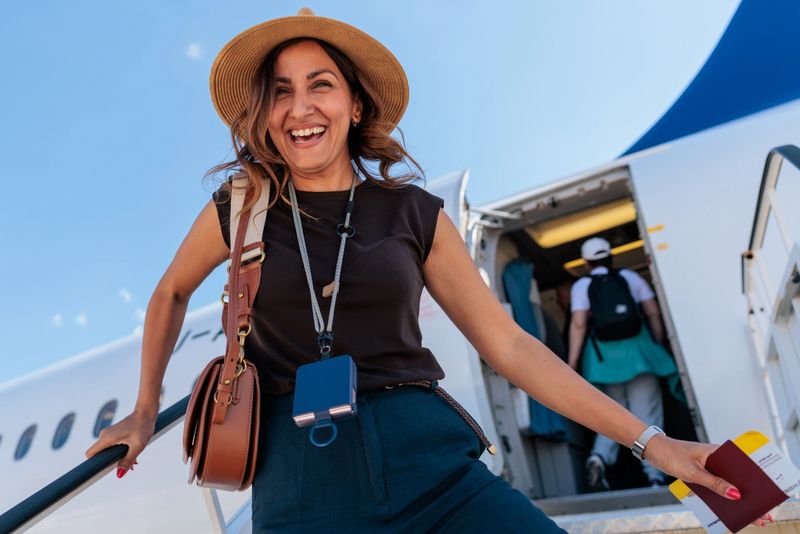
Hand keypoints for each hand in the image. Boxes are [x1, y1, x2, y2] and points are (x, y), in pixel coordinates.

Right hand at [84, 410, 155, 477]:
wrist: (146, 413)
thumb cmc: (143, 427)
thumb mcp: (137, 446)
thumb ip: (127, 461)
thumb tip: (119, 475)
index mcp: (106, 438)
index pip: (90, 454)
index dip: (93, 464)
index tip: (102, 470)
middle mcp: (105, 436)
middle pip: (100, 454)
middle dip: (112, 462)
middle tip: (128, 466)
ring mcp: (109, 434)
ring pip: (109, 451)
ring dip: (119, 458)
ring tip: (135, 462)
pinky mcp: (114, 433)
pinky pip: (113, 446)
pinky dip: (122, 452)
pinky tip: (134, 456)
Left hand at [644, 435, 774, 525]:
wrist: (654, 450)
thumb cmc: (672, 455)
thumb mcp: (693, 473)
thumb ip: (714, 484)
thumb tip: (735, 494)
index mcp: (719, 452)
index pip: (743, 468)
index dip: (754, 483)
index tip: (764, 498)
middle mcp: (718, 457)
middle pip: (738, 478)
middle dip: (748, 495)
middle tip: (761, 514)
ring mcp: (711, 465)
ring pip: (728, 483)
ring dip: (736, 498)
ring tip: (748, 515)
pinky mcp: (704, 471)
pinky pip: (717, 485)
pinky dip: (722, 495)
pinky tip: (730, 509)